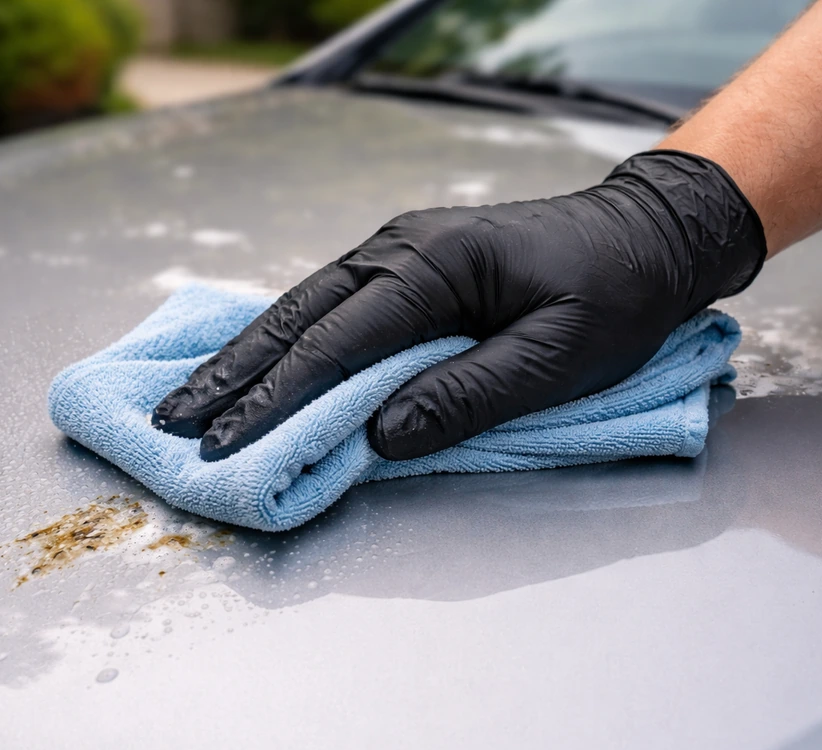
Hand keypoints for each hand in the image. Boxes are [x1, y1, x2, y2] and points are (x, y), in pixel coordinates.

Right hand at [153, 151, 764, 461]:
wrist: (645, 235)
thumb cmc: (612, 293)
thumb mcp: (557, 354)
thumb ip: (468, 392)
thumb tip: (380, 433)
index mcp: (433, 265)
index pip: (337, 342)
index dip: (277, 397)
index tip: (226, 440)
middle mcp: (399, 249)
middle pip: (298, 317)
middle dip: (234, 374)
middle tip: (176, 420)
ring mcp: (397, 252)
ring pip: (303, 307)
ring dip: (247, 356)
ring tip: (195, 396)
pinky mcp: (405, 268)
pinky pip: (330, 305)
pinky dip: (286, 340)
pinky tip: (255, 363)